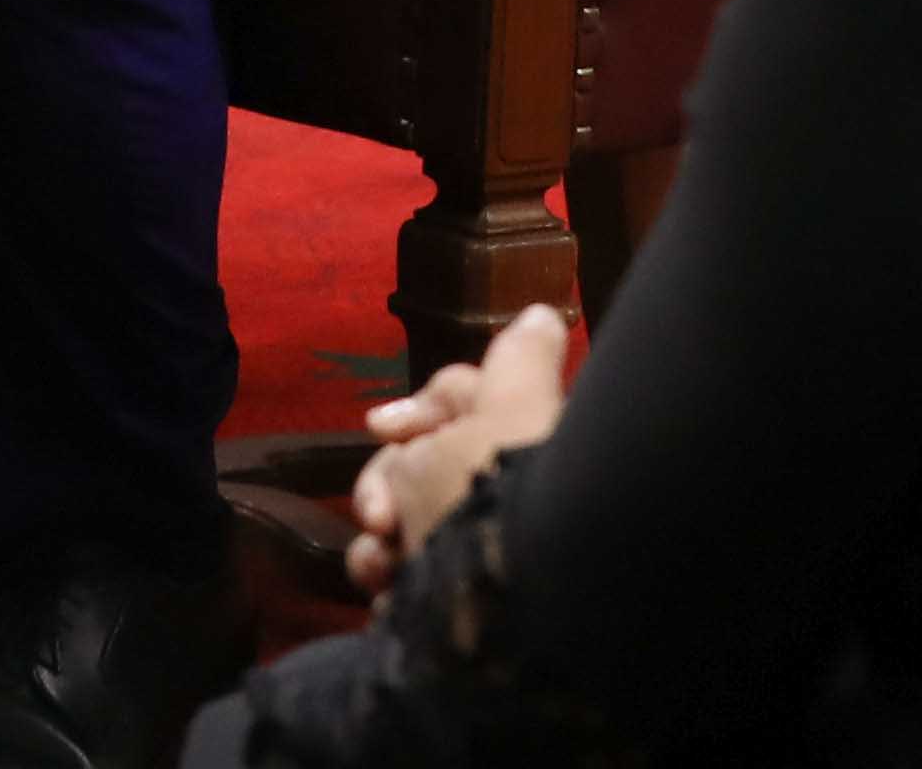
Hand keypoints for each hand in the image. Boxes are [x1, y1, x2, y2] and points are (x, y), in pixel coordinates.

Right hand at [346, 302, 573, 589]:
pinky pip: (400, 577)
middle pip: (416, 463)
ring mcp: (470, 549)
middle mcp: (494, 492)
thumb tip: (544, 316)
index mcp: (511, 442)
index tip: (379, 427)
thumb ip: (517, 362)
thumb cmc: (489, 494)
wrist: (499, 605)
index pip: (457, 399)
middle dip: (385, 483)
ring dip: (377, 539)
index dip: (418, 405)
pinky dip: (384, 580)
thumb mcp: (504, 411)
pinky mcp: (448, 599)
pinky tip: (387, 590)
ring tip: (380, 562)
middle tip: (380, 514)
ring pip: (401, 521)